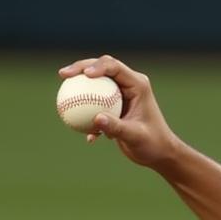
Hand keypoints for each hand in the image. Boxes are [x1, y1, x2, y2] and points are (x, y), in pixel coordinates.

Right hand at [57, 56, 179, 168]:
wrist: (159, 154)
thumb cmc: (153, 144)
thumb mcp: (135, 136)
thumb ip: (116, 127)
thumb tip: (96, 118)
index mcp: (138, 85)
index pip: (114, 67)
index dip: (96, 66)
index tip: (83, 75)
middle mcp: (129, 85)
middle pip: (101, 69)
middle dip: (80, 68)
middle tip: (63, 74)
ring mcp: (120, 94)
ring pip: (94, 85)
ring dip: (78, 88)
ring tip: (61, 95)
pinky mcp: (113, 106)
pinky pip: (94, 102)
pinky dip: (84, 110)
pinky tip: (76, 125)